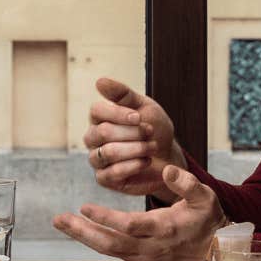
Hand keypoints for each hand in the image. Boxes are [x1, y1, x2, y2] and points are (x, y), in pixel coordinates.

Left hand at [52, 165, 222, 260]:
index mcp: (165, 228)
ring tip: (62, 222)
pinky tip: (80, 229)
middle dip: (83, 231)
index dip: (106, 218)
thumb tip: (167, 169)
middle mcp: (151, 247)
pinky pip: (113, 252)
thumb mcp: (205, 197)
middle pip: (111, 243)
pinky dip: (95, 241)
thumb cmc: (208, 220)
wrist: (215, 252)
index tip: (84, 206)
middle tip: (59, 219)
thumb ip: (187, 183)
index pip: (130, 226)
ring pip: (109, 250)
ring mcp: (144, 257)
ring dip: (84, 236)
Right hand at [81, 77, 182, 198]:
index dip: (118, 114)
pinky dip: (134, 165)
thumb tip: (99, 81)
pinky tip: (147, 161)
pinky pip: (113, 172)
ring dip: (136, 148)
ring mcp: (97, 159)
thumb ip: (123, 94)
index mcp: (99, 118)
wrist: (167, 156)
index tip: (138, 117)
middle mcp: (93, 138)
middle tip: (150, 132)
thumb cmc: (153, 129)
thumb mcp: (144, 107)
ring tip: (153, 146)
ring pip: (108, 152)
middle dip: (132, 133)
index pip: (97, 111)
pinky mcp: (104, 179)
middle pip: (103, 132)